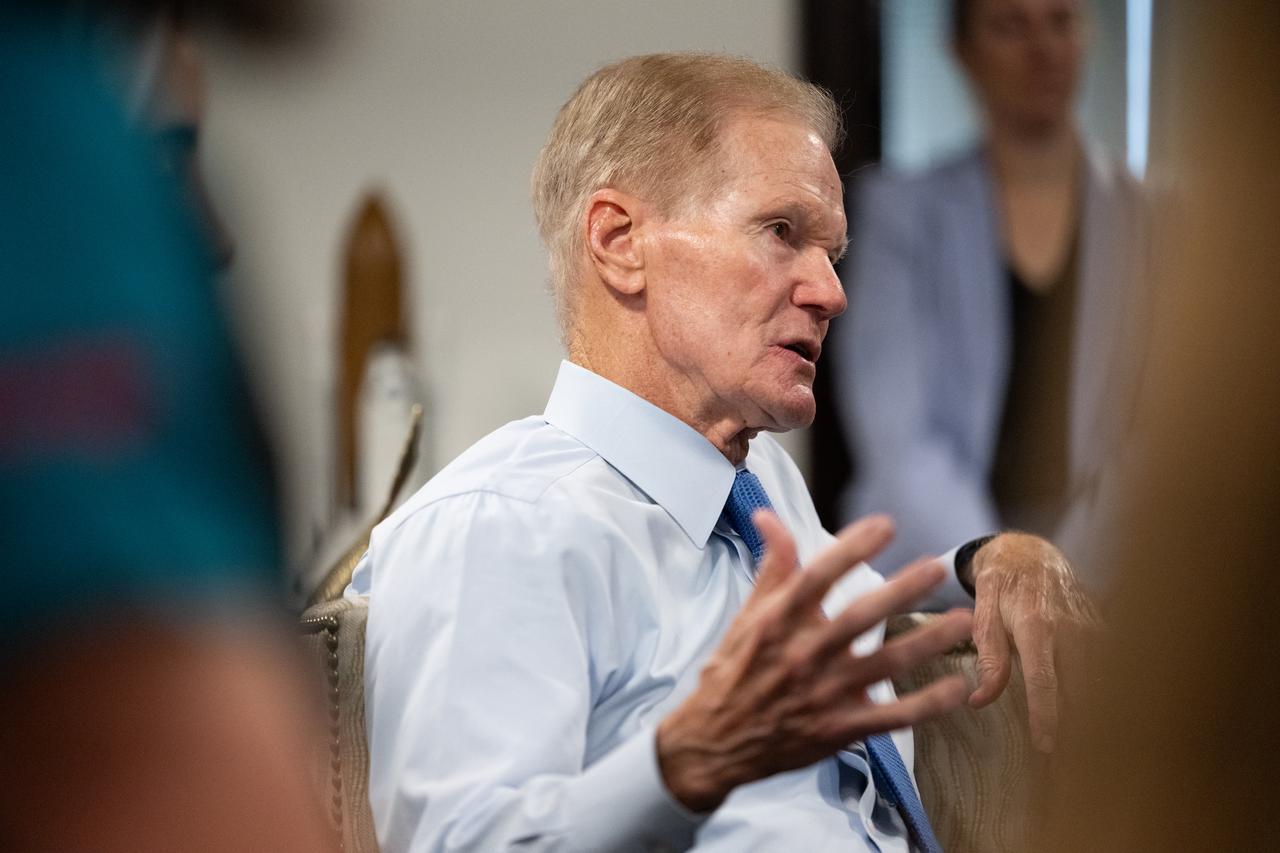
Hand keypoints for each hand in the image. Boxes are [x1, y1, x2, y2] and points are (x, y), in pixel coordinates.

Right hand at [656, 513, 972, 811]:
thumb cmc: (733, 672)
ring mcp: (824, 694)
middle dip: (901, 590)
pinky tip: (957, 687)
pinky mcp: (839, 729)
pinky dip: (927, 704)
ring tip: (961, 620)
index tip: (885, 525)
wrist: (714, 741)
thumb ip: (771, 567)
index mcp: (777, 623)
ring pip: (885, 665)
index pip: (817, 576)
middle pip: (859, 617)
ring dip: (926, 642)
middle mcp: (803, 655)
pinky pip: (892, 717)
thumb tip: (769, 517)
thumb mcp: (746, 616)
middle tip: (936, 568)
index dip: (852, 547)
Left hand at [966, 532, 1099, 752]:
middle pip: (1082, 690)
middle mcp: (1074, 628)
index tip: (1048, 748)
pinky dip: (1106, 699)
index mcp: (1037, 624)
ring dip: (1096, 719)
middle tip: (1067, 769)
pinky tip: (1101, 726)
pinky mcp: (1106, 632)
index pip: (1045, 679)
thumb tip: (980, 700)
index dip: (1048, 715)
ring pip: (1102, 684)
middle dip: (1078, 730)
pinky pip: (1111, 673)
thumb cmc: (1002, 584)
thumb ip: (988, 655)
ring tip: (1085, 757)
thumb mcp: (983, 611)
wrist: (1032, 552)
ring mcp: (1095, 629)